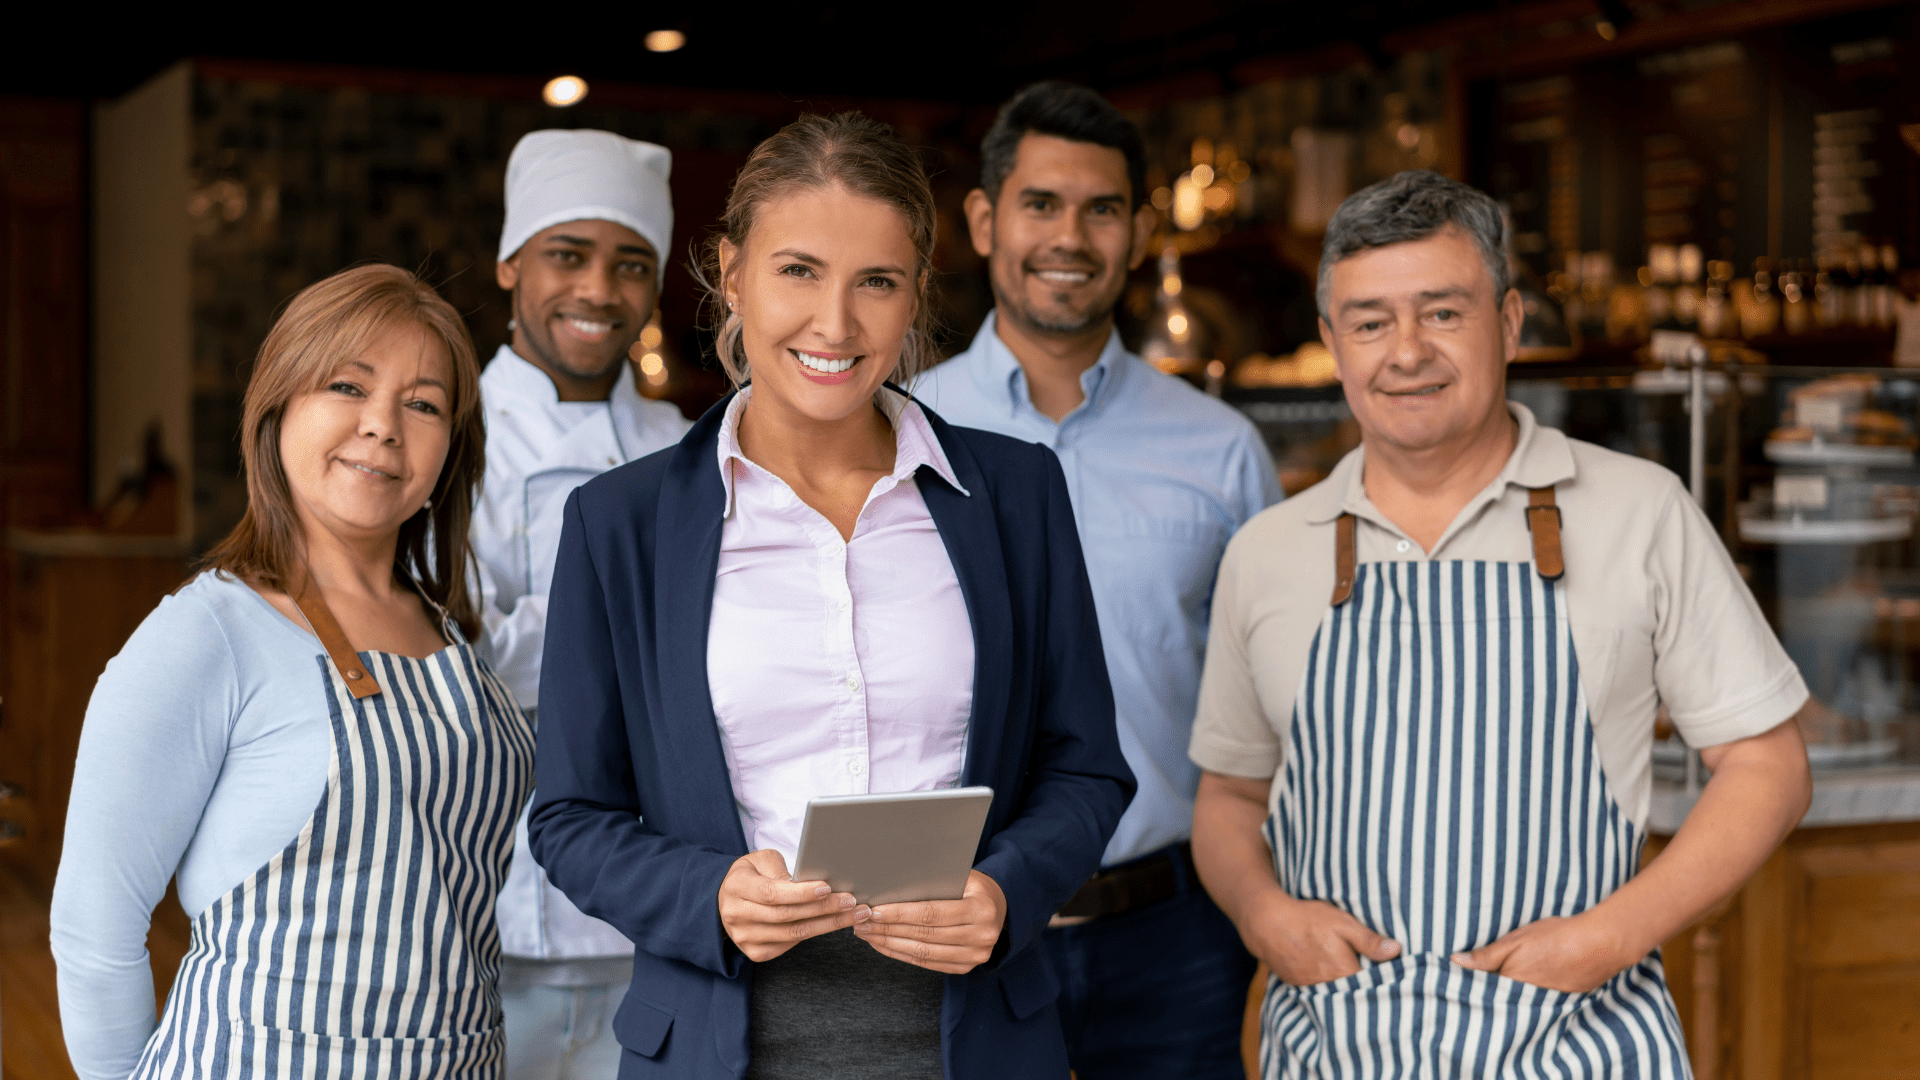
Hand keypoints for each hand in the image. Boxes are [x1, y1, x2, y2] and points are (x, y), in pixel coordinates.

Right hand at [717, 849, 867, 962]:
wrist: (727, 899)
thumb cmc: (751, 875)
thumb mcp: (761, 860)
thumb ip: (781, 869)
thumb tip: (810, 883)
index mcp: (737, 887)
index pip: (772, 893)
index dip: (801, 893)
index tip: (828, 887)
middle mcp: (737, 916)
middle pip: (787, 916)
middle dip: (824, 908)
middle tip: (852, 901)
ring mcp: (745, 938)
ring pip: (793, 934)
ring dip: (827, 924)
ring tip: (854, 914)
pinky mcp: (756, 952)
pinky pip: (790, 945)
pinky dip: (815, 933)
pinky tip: (834, 924)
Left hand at [854, 870, 1005, 973]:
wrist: (999, 908)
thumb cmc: (974, 887)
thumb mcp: (961, 876)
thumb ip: (934, 880)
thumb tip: (891, 882)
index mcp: (981, 909)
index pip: (932, 913)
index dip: (901, 913)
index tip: (875, 910)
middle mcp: (981, 936)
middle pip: (924, 935)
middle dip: (888, 928)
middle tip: (861, 921)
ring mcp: (974, 956)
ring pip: (922, 952)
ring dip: (889, 943)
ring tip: (866, 933)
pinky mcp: (964, 967)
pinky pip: (925, 963)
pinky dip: (900, 954)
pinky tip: (882, 944)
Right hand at [1240, 895, 1401, 986]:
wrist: (1267, 922)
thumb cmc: (1308, 919)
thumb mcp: (1343, 923)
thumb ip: (1369, 940)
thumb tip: (1397, 951)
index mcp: (1344, 972)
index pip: (1371, 986)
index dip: (1381, 981)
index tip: (1390, 975)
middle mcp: (1329, 986)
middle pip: (1353, 992)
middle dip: (1363, 985)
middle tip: (1369, 970)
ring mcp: (1311, 987)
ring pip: (1335, 992)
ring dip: (1343, 985)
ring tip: (1348, 971)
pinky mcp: (1298, 985)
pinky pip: (1319, 990)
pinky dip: (1326, 984)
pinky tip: (1328, 971)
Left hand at [1450, 913, 1632, 992]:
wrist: (1600, 944)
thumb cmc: (1555, 938)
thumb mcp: (1515, 940)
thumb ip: (1485, 955)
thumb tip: (1455, 961)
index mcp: (1510, 983)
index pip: (1483, 989)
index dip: (1472, 983)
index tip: (1458, 980)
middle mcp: (1526, 998)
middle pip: (1501, 997)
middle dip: (1490, 990)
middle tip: (1480, 980)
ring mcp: (1545, 1001)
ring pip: (1520, 999)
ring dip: (1511, 993)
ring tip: (1505, 981)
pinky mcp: (1562, 1000)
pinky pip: (1539, 1001)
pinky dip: (1531, 995)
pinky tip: (1531, 982)